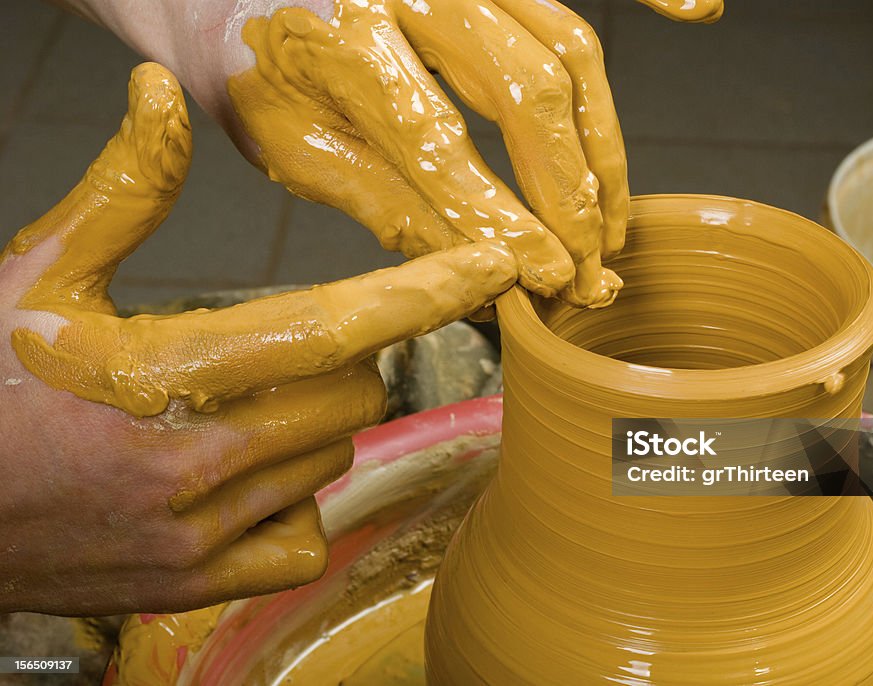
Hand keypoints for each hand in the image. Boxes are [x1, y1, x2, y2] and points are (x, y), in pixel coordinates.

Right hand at [0, 62, 515, 614]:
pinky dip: (291, 501)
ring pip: (333, 462)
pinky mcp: (195, 585)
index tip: (490, 269)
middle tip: (278, 346)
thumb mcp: (40, 276)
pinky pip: (304, 536)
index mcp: (166, 375)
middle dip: (341, 361)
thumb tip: (162, 96)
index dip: (424, 295)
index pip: (333, 329)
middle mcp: (196, 465)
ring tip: (234, 409)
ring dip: (313, 426)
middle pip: (355, 397)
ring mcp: (199, 537)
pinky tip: (237, 480)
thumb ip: (121, 191)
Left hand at [51, 0, 722, 307]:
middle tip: (593, 266)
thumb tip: (476, 274)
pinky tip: (699, 9)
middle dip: (572, 192)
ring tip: (612, 220)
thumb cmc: (254, 69)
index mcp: (345, 42)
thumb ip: (388, 206)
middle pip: (529, 89)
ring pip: (568, 45)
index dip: (505, 220)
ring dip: (604, 142)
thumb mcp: (296, 150)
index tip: (551, 282)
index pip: (442, 145)